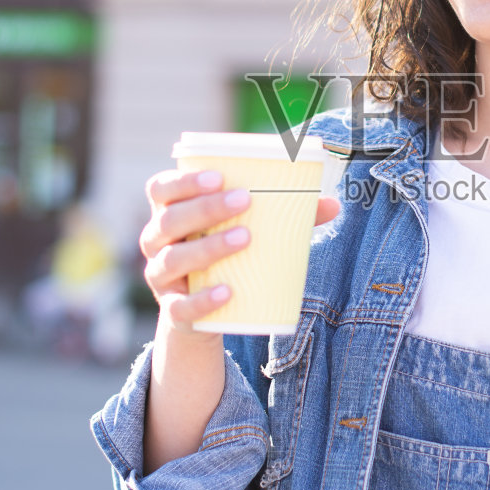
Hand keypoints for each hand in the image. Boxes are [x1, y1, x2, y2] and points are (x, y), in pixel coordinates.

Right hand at [138, 170, 341, 335]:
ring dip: (208, 247)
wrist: (204, 314)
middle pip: (170, 220)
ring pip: (174, 259)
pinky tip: (227, 292)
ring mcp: (160, 278)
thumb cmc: (226, 256)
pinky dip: (202, 300)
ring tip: (245, 238)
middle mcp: (156, 242)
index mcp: (169, 212)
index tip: (218, 175)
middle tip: (245, 199)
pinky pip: (180, 307)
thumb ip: (284, 216)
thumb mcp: (244, 231)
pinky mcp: (172, 311)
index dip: (183, 180)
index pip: (160, 188)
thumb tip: (333, 204)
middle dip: (205, 208)